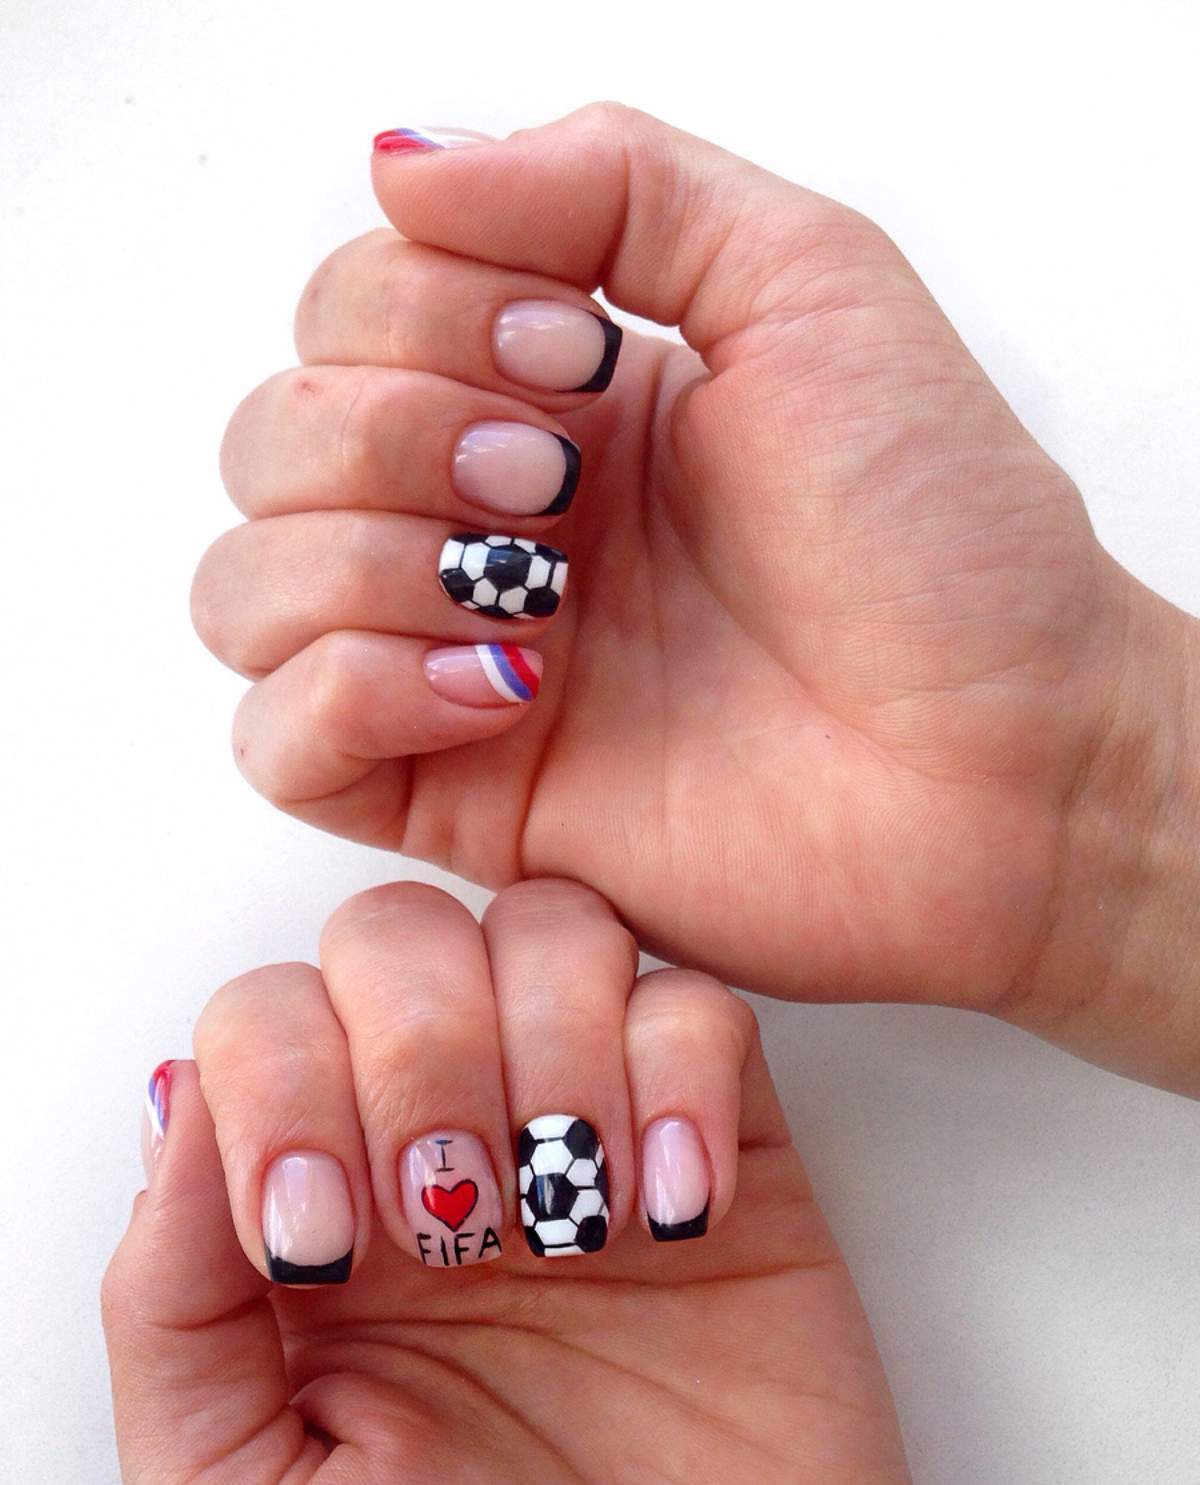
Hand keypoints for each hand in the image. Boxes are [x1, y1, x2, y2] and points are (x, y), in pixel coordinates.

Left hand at [104, 880, 925, 1484]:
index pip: (262, 1019)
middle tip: (461, 1223)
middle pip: (401, 941)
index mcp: (305, 1234)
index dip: (284, 1080)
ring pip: (556, 935)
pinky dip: (680, 1071)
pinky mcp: (729, 1167)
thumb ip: (166, 1305)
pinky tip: (671, 1214)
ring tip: (573, 1218)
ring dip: (551, 1046)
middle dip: (420, 1049)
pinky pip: (701, 1010)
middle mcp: (440, 1162)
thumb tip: (186, 1096)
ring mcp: (589, 1152)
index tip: (329, 1238)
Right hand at [194, 105, 1199, 1092]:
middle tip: (557, 481)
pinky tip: (502, 684)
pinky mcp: (461, 797)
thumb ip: (614, 183)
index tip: (575, 351)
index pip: (347, 307)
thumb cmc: (943, 537)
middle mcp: (488, 522)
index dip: (415, 311)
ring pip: (245, 588)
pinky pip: (282, 742)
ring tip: (535, 593)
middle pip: (271, 438)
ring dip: (362, 559)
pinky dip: (349, 690)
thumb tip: (402, 161)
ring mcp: (462, 662)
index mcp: (552, 394)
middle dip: (388, 435)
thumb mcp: (810, 280)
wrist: (1012, 762)